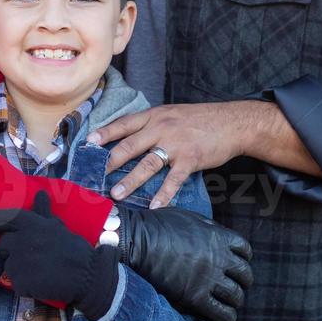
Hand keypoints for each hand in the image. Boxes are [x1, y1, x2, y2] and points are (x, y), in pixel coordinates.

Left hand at [0, 192, 118, 319]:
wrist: (87, 275)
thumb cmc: (73, 248)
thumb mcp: (57, 225)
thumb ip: (43, 210)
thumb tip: (40, 192)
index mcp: (30, 224)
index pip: (3, 219)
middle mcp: (21, 240)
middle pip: (3, 244)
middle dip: (12, 250)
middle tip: (31, 255)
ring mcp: (19, 262)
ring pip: (8, 265)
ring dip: (19, 269)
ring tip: (38, 270)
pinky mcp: (20, 282)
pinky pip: (16, 283)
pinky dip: (25, 285)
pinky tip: (40, 282)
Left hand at [96, 102, 251, 207]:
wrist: (232, 122)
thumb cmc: (201, 119)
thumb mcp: (172, 114)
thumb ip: (153, 124)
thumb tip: (132, 138)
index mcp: (155, 116)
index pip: (125, 124)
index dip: (106, 133)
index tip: (89, 142)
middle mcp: (162, 128)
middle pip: (130, 145)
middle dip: (110, 161)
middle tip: (94, 175)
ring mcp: (176, 144)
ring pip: (148, 164)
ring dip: (131, 181)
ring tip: (116, 194)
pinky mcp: (191, 159)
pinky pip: (173, 179)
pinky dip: (163, 194)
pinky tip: (154, 206)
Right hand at [114, 203, 251, 320]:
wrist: (136, 241)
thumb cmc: (156, 226)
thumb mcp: (189, 217)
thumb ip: (208, 227)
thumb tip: (215, 233)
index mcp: (219, 237)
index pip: (245, 251)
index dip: (242, 259)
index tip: (232, 265)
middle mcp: (220, 258)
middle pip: (245, 276)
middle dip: (240, 283)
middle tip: (228, 288)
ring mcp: (209, 278)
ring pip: (236, 298)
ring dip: (230, 303)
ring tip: (218, 306)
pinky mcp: (196, 298)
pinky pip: (222, 316)